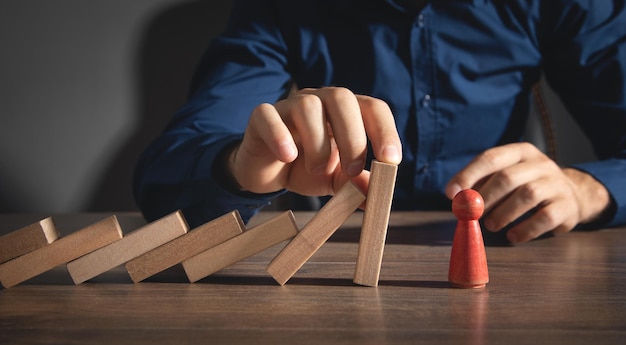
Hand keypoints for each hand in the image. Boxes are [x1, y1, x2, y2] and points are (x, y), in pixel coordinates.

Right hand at [226, 87, 401, 196]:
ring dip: (318, 142)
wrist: (269, 174)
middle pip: (342, 99)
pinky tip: (288, 157)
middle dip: (353, 137)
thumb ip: (356, 183)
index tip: (391, 160)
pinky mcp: (262, 117)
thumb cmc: (307, 169)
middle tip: (353, 171)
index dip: (385, 130)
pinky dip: (279, 136)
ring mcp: (289, 105)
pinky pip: (268, 116)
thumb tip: (376, 194)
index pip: (372, 108)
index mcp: (346, 112)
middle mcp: (320, 101)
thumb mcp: (336, 180)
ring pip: (307, 106)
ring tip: (316, 169)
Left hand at [446, 142, 610, 243]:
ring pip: (527, 195)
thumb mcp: (507, 176)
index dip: (468, 175)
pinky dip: (525, 229)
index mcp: (520, 152)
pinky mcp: (567, 206)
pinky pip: (545, 218)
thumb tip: (457, 198)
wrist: (574, 195)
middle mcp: (540, 164)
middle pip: (507, 177)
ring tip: (490, 225)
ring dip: (503, 214)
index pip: (490, 158)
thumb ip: (483, 183)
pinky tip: (512, 236)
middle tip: (472, 215)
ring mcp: (557, 184)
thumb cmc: (526, 186)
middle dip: (484, 198)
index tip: (451, 193)